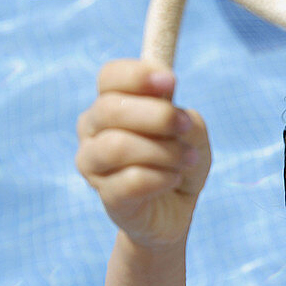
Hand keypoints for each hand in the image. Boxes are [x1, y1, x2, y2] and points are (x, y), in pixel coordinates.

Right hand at [76, 60, 210, 247]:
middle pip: (110, 109)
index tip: (171, 82)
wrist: (176, 210)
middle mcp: (92, 130)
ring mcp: (93, 165)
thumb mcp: (193, 134)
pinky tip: (173, 180)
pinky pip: (132, 180)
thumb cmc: (179, 162)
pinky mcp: (107, 196)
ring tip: (187, 160)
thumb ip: (184, 118)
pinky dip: (161, 177)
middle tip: (185, 126)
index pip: (109, 77)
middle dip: (157, 115)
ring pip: (117, 146)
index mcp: (109, 104)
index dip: (137, 75)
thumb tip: (174, 114)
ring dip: (162, 151)